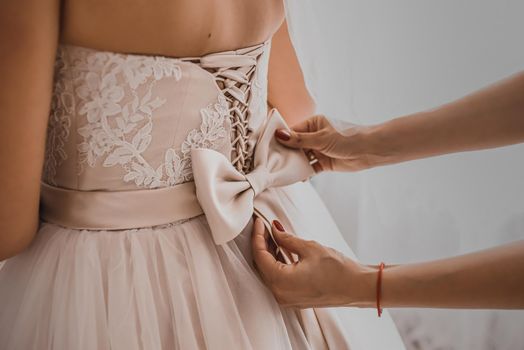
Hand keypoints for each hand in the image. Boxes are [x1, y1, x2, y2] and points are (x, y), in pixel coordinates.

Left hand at [251, 217, 376, 307]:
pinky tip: (281, 250)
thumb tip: (274, 229)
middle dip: (262, 244)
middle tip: (265, 226)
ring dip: (269, 254)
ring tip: (273, 235)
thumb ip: (287, 239)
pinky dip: (278, 264)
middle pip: (262, 266)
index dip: (258, 236)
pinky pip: (279, 280)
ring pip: (269, 273)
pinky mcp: (295, 299)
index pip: (260, 256)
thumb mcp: (309, 248)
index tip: (259, 222)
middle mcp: (280, 295)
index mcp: (281, 282)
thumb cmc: (337, 269)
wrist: (358, 287)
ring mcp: (287, 299)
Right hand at [274, 115, 373, 171]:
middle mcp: (314, 136)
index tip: (267, 147)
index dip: (280, 139)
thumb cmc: (348, 138)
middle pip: (294, 145)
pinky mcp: (324, 162)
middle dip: (286, 154)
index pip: (292, 131)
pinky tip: (297, 178)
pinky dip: (304, 173)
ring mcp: (319, 150)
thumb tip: (279, 135)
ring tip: (282, 172)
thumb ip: (299, 140)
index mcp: (313, 124)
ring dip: (294, 164)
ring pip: (301, 158)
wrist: (369, 150)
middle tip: (272, 162)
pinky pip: (310, 168)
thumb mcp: (321, 138)